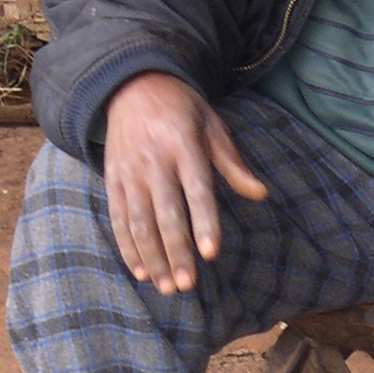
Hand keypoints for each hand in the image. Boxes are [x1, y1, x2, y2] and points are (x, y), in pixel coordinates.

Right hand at [102, 72, 268, 294]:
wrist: (132, 85)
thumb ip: (233, 164)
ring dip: (152, 258)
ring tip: (166, 287)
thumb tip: (261, 193)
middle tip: (187, 285)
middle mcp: (154, 161)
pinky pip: (118, 218)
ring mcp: (129, 172)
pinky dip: (127, 247)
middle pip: (165, 214)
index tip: (210, 253)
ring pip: (139, 222)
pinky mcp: (113, 180)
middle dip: (176, 252)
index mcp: (183, 145)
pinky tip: (140, 271)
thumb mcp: (212, 127)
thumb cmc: (183, 111)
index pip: (196, 190)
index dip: (203, 222)